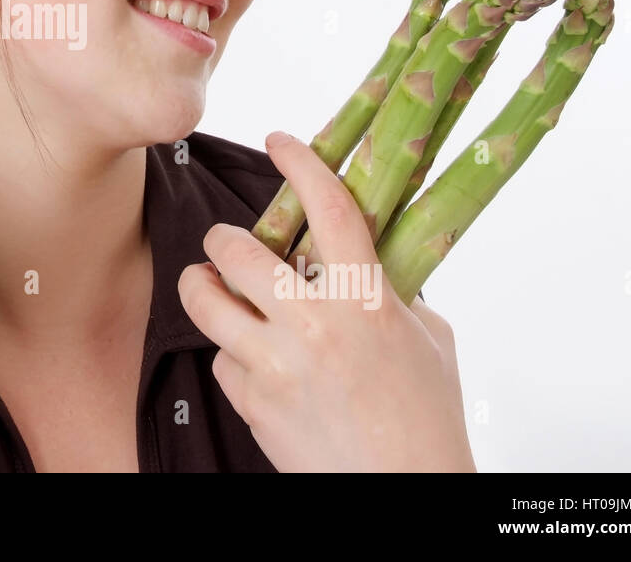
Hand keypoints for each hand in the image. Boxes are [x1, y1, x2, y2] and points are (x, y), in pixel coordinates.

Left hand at [177, 131, 475, 471]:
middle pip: (237, 249)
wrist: (407, 490)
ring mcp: (275, 363)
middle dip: (223, 237)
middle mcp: (314, 323)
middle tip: (228, 242)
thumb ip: (396, 292)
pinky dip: (230, 354)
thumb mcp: (429, 340)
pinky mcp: (252, 401)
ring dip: (201, 284)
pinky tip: (252, 360)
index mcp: (367, 298)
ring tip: (208, 284)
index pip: (327, 206)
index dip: (300, 161)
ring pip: (204, 299)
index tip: (280, 140)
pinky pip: (220, 359)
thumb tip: (373, 260)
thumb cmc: (427, 419)